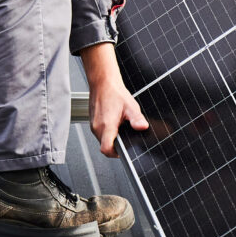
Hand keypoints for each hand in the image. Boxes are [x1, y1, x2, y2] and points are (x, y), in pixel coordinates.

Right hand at [79, 42, 147, 156]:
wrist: (102, 83)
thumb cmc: (114, 93)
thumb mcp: (130, 107)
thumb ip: (137, 119)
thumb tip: (143, 127)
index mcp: (106, 126)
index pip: (106, 149)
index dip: (115, 153)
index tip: (123, 151)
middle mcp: (97, 128)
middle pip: (105, 146)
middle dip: (116, 145)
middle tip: (125, 136)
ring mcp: (93, 126)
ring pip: (102, 140)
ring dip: (111, 138)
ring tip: (120, 127)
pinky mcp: (92, 123)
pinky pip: (100, 133)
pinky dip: (108, 132)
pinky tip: (114, 123)